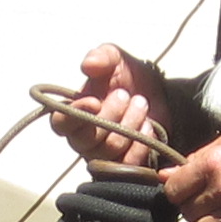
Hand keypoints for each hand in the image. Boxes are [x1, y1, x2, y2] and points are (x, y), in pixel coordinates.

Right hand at [50, 42, 172, 167]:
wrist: (159, 92)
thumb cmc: (127, 77)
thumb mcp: (115, 58)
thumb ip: (101, 57)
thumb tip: (88, 64)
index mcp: (72, 113)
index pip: (61, 123)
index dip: (75, 114)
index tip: (94, 100)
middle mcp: (82, 138)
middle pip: (88, 139)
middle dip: (112, 113)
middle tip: (125, 95)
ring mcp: (103, 154)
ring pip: (110, 148)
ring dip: (130, 123)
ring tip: (141, 105)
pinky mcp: (124, 164)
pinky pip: (128, 164)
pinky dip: (141, 143)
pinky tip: (148, 126)